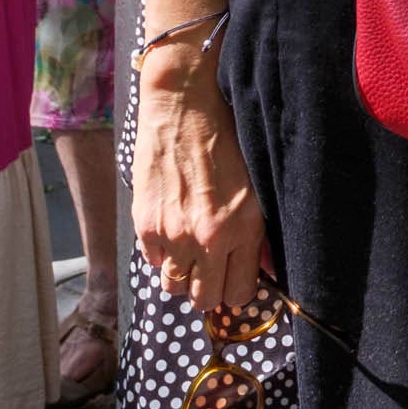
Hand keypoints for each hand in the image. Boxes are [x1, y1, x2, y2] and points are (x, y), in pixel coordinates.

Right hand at [133, 52, 269, 321]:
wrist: (183, 108)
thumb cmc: (225, 140)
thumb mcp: (254, 186)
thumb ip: (255, 233)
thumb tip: (261, 268)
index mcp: (243, 228)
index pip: (240, 294)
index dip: (237, 290)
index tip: (234, 279)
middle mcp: (209, 239)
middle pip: (204, 300)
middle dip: (209, 290)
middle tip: (210, 270)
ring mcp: (174, 235)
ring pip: (174, 287)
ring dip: (182, 274)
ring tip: (188, 249)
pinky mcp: (146, 226)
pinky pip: (152, 262)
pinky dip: (160, 253)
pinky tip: (170, 227)